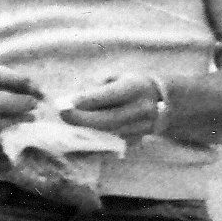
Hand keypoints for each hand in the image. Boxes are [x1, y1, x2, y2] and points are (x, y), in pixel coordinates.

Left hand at [59, 71, 173, 140]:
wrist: (159, 101)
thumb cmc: (128, 85)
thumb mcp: (117, 76)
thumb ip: (97, 85)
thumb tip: (75, 100)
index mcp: (137, 88)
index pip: (109, 95)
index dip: (86, 100)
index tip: (66, 102)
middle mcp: (142, 109)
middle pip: (108, 119)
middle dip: (81, 118)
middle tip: (62, 114)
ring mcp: (141, 127)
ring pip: (108, 133)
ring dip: (84, 130)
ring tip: (67, 123)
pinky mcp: (136, 140)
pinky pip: (110, 144)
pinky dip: (91, 141)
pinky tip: (76, 138)